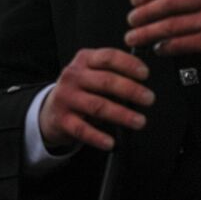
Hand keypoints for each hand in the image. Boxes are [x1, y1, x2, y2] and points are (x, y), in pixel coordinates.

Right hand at [38, 48, 154, 151]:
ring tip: (139, 121)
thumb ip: (113, 73)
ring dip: (121, 114)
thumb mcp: (93, 73)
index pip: (108, 57)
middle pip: (106, 81)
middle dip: (131, 90)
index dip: (129, 64)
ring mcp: (66, 97)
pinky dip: (98, 137)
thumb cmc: (81, 89)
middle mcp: (73, 76)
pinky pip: (82, 129)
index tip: (145, 74)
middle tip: (149, 99)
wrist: (51, 110)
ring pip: (97, 105)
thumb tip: (142, 83)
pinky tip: (110, 142)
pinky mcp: (62, 119)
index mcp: (85, 59)